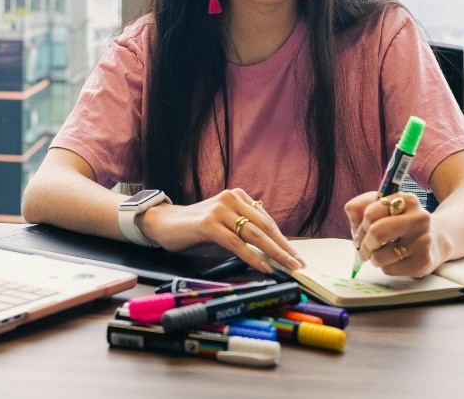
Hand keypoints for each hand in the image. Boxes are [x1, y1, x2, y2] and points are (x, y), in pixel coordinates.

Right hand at [139, 188, 305, 273]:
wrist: (165, 223)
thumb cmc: (196, 226)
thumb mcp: (224, 221)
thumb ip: (244, 226)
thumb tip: (272, 246)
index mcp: (238, 195)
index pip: (266, 220)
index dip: (283, 239)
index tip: (295, 255)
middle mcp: (231, 199)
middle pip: (264, 227)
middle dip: (284, 247)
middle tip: (298, 263)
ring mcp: (219, 210)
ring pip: (254, 235)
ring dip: (274, 253)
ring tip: (286, 267)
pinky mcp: (208, 224)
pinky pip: (236, 243)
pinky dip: (252, 257)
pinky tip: (263, 267)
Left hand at [345, 192, 443, 277]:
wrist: (436, 240)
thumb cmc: (400, 225)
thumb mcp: (384, 210)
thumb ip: (361, 207)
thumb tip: (350, 210)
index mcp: (407, 200)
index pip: (371, 213)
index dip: (360, 227)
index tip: (359, 234)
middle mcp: (419, 218)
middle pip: (377, 232)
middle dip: (363, 244)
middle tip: (362, 249)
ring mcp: (423, 241)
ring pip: (379, 256)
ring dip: (373, 258)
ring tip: (380, 254)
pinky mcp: (423, 262)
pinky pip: (389, 269)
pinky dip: (385, 267)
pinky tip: (395, 260)